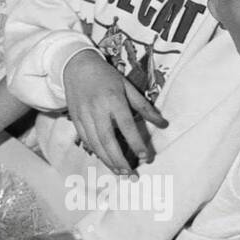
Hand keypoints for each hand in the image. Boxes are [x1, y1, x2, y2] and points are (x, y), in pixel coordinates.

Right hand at [62, 50, 166, 174]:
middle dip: (120, 159)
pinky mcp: (75, 119)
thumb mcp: (127, 86)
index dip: (136, 143)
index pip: (126, 126)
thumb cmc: (105, 75)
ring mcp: (83, 115)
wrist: (75, 66)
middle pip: (108, 140)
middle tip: (131, 174)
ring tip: (120, 172)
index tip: (146, 157)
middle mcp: (97, 109)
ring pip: (95, 143)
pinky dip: (96, 152)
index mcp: (113, 99)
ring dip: (108, 160)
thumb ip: (144, 107)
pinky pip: (86, 140)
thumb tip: (164, 124)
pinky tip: (105, 160)